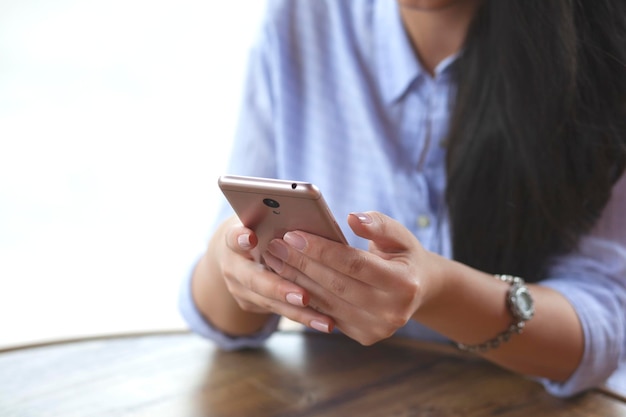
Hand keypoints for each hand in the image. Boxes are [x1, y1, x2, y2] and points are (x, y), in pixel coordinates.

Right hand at [217, 219, 335, 332]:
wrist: (238, 252)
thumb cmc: (261, 228)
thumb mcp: (264, 221)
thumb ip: (279, 221)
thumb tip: (312, 217)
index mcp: (234, 239)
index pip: (234, 237)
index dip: (241, 238)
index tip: (251, 237)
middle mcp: (232, 266)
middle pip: (254, 279)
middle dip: (280, 289)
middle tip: (304, 297)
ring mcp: (239, 289)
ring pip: (270, 303)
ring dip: (299, 313)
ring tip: (325, 321)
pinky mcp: (250, 304)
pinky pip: (279, 312)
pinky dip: (303, 317)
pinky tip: (326, 322)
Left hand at [263, 212, 441, 344]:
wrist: (419, 289)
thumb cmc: (403, 254)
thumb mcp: (399, 234)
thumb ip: (377, 223)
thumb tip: (352, 218)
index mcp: (404, 283)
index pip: (354, 264)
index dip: (322, 250)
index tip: (293, 235)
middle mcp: (393, 311)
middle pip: (336, 285)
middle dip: (302, 264)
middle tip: (275, 245)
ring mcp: (378, 328)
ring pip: (327, 303)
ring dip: (296, 281)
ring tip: (275, 259)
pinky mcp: (364, 336)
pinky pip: (327, 315)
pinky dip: (304, 296)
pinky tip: (286, 278)